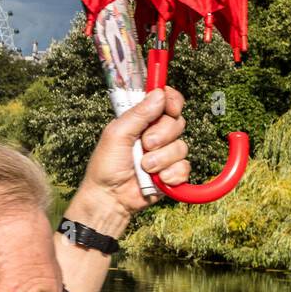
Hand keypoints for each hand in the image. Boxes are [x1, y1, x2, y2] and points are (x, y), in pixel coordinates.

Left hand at [73, 87, 190, 230]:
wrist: (110, 198)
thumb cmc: (106, 165)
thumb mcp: (117, 134)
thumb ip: (139, 113)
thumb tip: (159, 93)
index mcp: (141, 120)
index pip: (166, 101)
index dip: (172, 101)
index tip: (170, 108)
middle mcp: (155, 134)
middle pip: (177, 122)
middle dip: (162, 135)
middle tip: (145, 144)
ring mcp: (165, 153)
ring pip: (181, 146)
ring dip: (162, 158)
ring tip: (144, 167)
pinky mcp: (172, 172)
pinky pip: (185, 167)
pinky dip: (171, 174)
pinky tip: (158, 179)